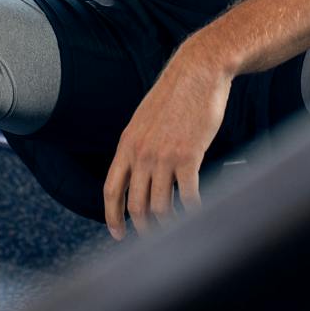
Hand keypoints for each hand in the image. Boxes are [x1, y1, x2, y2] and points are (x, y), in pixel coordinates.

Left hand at [103, 49, 229, 239]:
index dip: (112, 217)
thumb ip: (138, 146)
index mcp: (127, 144)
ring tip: (178, 227)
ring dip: (169, 224)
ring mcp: (163, 156)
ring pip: (161, 206)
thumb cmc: (176, 95)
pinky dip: (193, 210)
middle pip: (136, 205)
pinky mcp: (188, 156)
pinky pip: (188, 196)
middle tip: (153, 238)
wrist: (198, 71)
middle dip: (143, 228)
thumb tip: (138, 172)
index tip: (118, 235)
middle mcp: (141, 153)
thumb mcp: (144, 119)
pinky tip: (198, 212)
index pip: (111, 190)